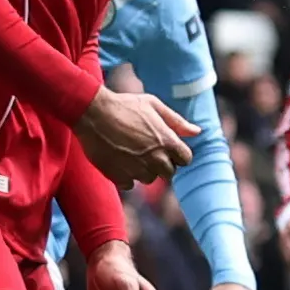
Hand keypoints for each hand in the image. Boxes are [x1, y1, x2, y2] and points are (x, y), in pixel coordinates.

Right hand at [77, 88, 198, 184]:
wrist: (91, 113)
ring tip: (130, 152)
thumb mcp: (153, 105)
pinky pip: (130, 184)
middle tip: (146, 150)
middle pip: (169, 173)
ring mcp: (138, 170)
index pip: (186, 159)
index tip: (167, 148)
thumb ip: (176, 121)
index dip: (178, 154)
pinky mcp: (120, 177)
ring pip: (149, 179)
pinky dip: (125, 175)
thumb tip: (197, 132)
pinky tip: (118, 159)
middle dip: (162, 164)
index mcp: (167, 142)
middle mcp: (156, 159)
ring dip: (143, 170)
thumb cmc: (124, 105)